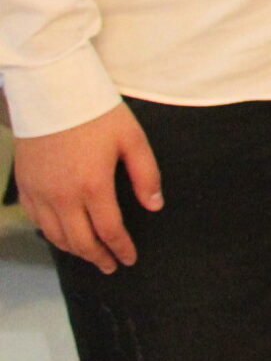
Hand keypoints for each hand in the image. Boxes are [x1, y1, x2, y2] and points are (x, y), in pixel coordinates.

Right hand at [15, 103, 161, 274]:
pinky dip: (50, 233)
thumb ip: (146, 175)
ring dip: (74, 250)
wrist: (52, 93)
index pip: (109, 230)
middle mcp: (62, 196)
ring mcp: (40, 192)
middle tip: (110, 267)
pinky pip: (36, 219)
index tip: (130, 259)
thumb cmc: (97, 113)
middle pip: (80, 241)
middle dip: (98, 257)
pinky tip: (61, 235)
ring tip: (90, 255)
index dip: (121, 248)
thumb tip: (155, 205)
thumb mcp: (132, 139)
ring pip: (55, 235)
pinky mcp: (25, 185)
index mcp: (93, 186)